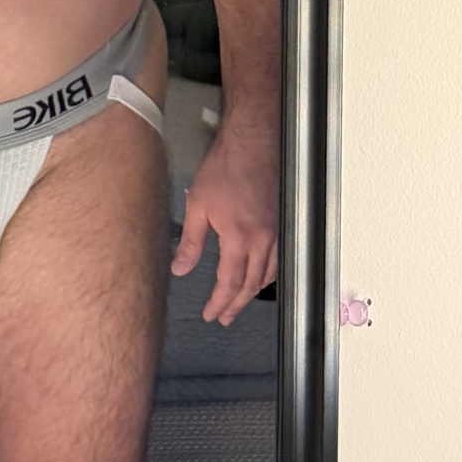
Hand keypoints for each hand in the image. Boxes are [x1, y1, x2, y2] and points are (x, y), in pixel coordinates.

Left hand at [172, 125, 278, 323]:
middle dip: (236, 305)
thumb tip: (180, 269)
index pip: (229, 283)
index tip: (211, 315)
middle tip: (223, 318)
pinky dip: (266, 275)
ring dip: (252, 293)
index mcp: (239, 238)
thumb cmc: (224, 169)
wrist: (251, 143)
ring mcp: (275, 232)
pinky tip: (259, 276)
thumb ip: (190, 242)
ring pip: (267, 275)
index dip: (220, 303)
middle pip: (250, 285)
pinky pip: (277, 259)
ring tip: (238, 302)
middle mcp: (262, 240)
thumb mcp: (197, 205)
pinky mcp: (280, 223)